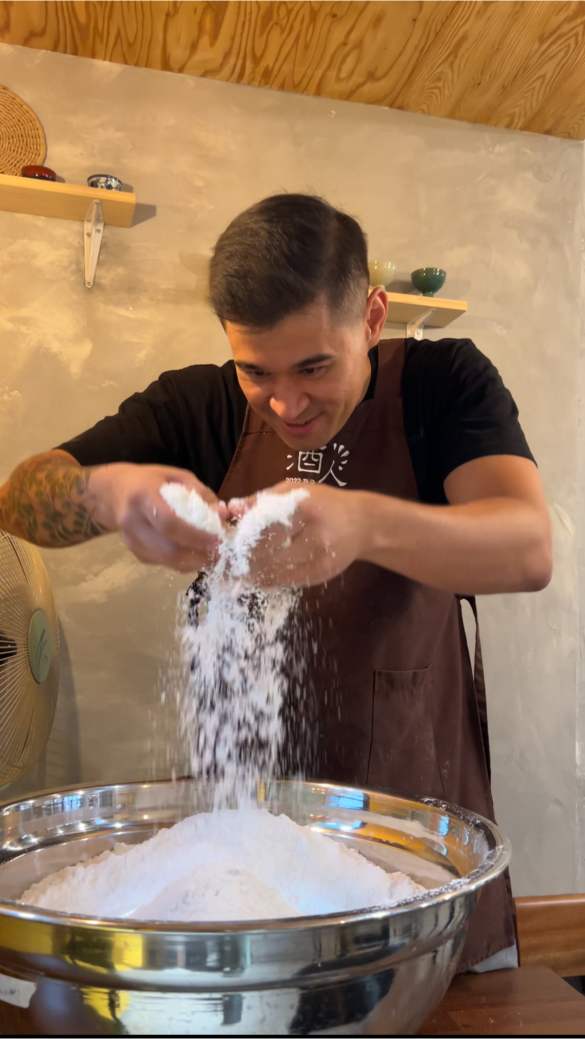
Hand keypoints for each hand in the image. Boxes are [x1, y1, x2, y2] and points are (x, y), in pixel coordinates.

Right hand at [86, 463, 227, 571]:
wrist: (111, 491)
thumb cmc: (147, 480)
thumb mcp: (175, 475)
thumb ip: (200, 493)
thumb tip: (223, 514)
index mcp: (143, 496)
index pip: (169, 523)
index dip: (196, 535)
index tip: (218, 540)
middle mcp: (133, 521)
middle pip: (168, 549)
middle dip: (198, 556)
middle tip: (220, 554)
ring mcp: (131, 540)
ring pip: (166, 561)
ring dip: (192, 563)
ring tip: (212, 556)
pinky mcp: (134, 552)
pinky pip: (162, 562)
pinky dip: (181, 561)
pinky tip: (193, 553)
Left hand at [227, 482, 368, 586]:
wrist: (363, 524)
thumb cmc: (323, 502)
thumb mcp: (294, 491)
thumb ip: (262, 499)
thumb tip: (230, 509)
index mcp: (304, 506)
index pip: (263, 525)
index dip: (242, 538)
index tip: (226, 544)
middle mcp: (314, 532)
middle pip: (268, 551)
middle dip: (244, 560)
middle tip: (226, 565)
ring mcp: (320, 556)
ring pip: (277, 571)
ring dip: (253, 576)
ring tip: (235, 577)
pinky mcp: (322, 574)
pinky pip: (289, 581)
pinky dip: (270, 582)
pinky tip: (257, 581)